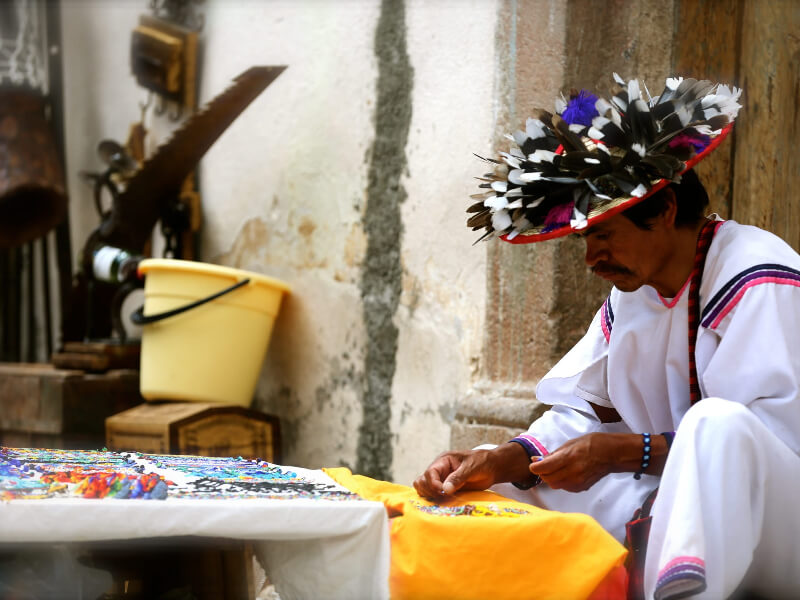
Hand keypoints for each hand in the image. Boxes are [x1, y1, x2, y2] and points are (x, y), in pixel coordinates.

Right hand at [413, 443, 531, 498]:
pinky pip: (434, 496)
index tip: (443, 492)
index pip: (430, 473)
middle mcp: (439, 471)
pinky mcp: (447, 490)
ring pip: (424, 489)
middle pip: (422, 481)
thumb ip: (458, 477)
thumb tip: (445, 490)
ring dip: (430, 496)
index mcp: (443, 461)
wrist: (492, 467)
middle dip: (430, 491)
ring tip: (443, 501)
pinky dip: (435, 501)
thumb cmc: (482, 462)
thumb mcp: (471, 467)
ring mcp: (442, 481)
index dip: (433, 484)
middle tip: (443, 498)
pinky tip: (444, 504)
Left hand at [529, 433, 615, 492]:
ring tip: (556, 469)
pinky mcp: (581, 488)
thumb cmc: (591, 444)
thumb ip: (552, 454)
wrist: (611, 454)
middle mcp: (572, 472)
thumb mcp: (569, 444)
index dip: (535, 467)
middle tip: (544, 466)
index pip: (543, 468)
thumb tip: (536, 460)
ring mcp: (578, 482)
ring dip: (551, 478)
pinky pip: (564, 487)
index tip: (534, 464)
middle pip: (547, 479)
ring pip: (555, 485)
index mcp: (568, 458)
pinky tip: (566, 473)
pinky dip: (561, 482)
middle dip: (542, 473)